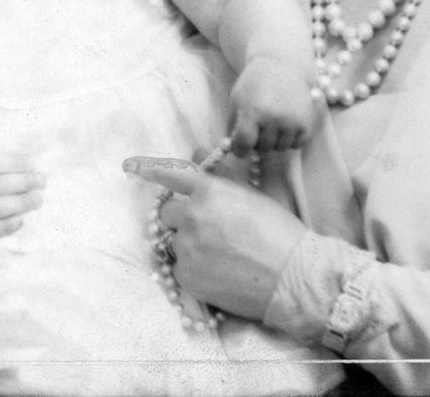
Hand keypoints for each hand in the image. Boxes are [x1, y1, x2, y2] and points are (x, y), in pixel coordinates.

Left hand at [123, 154, 308, 320]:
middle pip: (168, 212)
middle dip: (183, 217)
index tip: (134, 166)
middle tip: (208, 229)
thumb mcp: (252, 195)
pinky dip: (194, 270)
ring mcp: (186, 248)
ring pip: (175, 241)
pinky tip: (220, 274)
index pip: (169, 175)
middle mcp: (191, 216)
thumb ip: (220, 173)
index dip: (152, 171)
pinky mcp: (186, 277)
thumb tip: (197, 151)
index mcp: (207, 191)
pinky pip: (180, 268)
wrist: (294, 278)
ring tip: (221, 256)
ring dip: (190, 245)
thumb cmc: (279, 231)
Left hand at [229, 55, 315, 153]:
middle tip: (257, 127)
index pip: (244, 144)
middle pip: (263, 148)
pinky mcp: (306, 122)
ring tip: (271, 122)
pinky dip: (290, 139)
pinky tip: (285, 125)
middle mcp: (274, 118)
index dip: (240, 150)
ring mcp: (292, 121)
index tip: (240, 148)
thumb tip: (232, 150)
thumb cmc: (254, 84)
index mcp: (253, 111)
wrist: (281, 65)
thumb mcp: (237, 101)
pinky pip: (296, 144)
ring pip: (280, 148)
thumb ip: (233, 126)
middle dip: (257, 141)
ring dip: (274, 140)